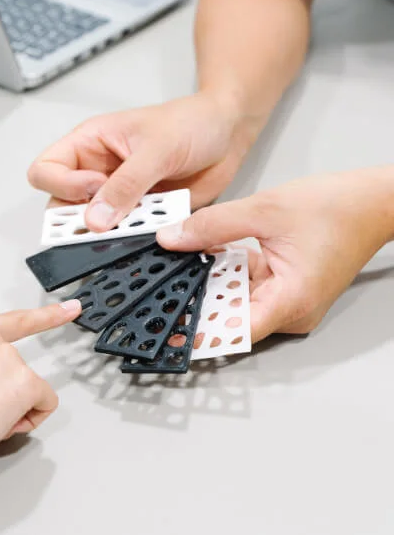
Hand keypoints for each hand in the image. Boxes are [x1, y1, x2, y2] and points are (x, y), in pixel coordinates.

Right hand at [0, 301, 80, 482]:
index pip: (13, 321)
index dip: (47, 316)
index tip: (71, 308)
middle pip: (19, 367)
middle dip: (7, 393)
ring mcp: (9, 358)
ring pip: (31, 388)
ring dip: (15, 408)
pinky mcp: (26, 381)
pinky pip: (46, 403)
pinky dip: (32, 418)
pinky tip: (2, 424)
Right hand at [27, 93, 245, 231]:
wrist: (227, 133)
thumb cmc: (190, 122)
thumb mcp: (156, 149)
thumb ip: (126, 185)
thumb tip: (96, 220)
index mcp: (89, 144)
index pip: (46, 170)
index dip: (61, 186)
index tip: (93, 188)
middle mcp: (97, 172)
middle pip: (63, 207)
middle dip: (80, 221)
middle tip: (109, 222)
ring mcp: (118, 196)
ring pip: (96, 227)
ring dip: (115, 231)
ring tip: (144, 218)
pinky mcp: (141, 214)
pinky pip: (128, 234)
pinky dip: (139, 235)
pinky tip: (158, 221)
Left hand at [158, 168, 393, 341]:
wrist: (373, 201)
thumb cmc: (337, 208)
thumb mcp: (264, 210)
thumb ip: (213, 226)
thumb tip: (173, 239)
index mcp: (290, 301)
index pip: (234, 331)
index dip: (198, 333)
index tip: (168, 330)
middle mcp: (292, 311)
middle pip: (232, 317)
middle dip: (198, 301)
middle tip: (162, 288)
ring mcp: (290, 302)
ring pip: (238, 301)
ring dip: (212, 283)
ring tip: (180, 266)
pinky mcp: (288, 290)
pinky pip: (250, 288)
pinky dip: (230, 273)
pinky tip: (208, 254)